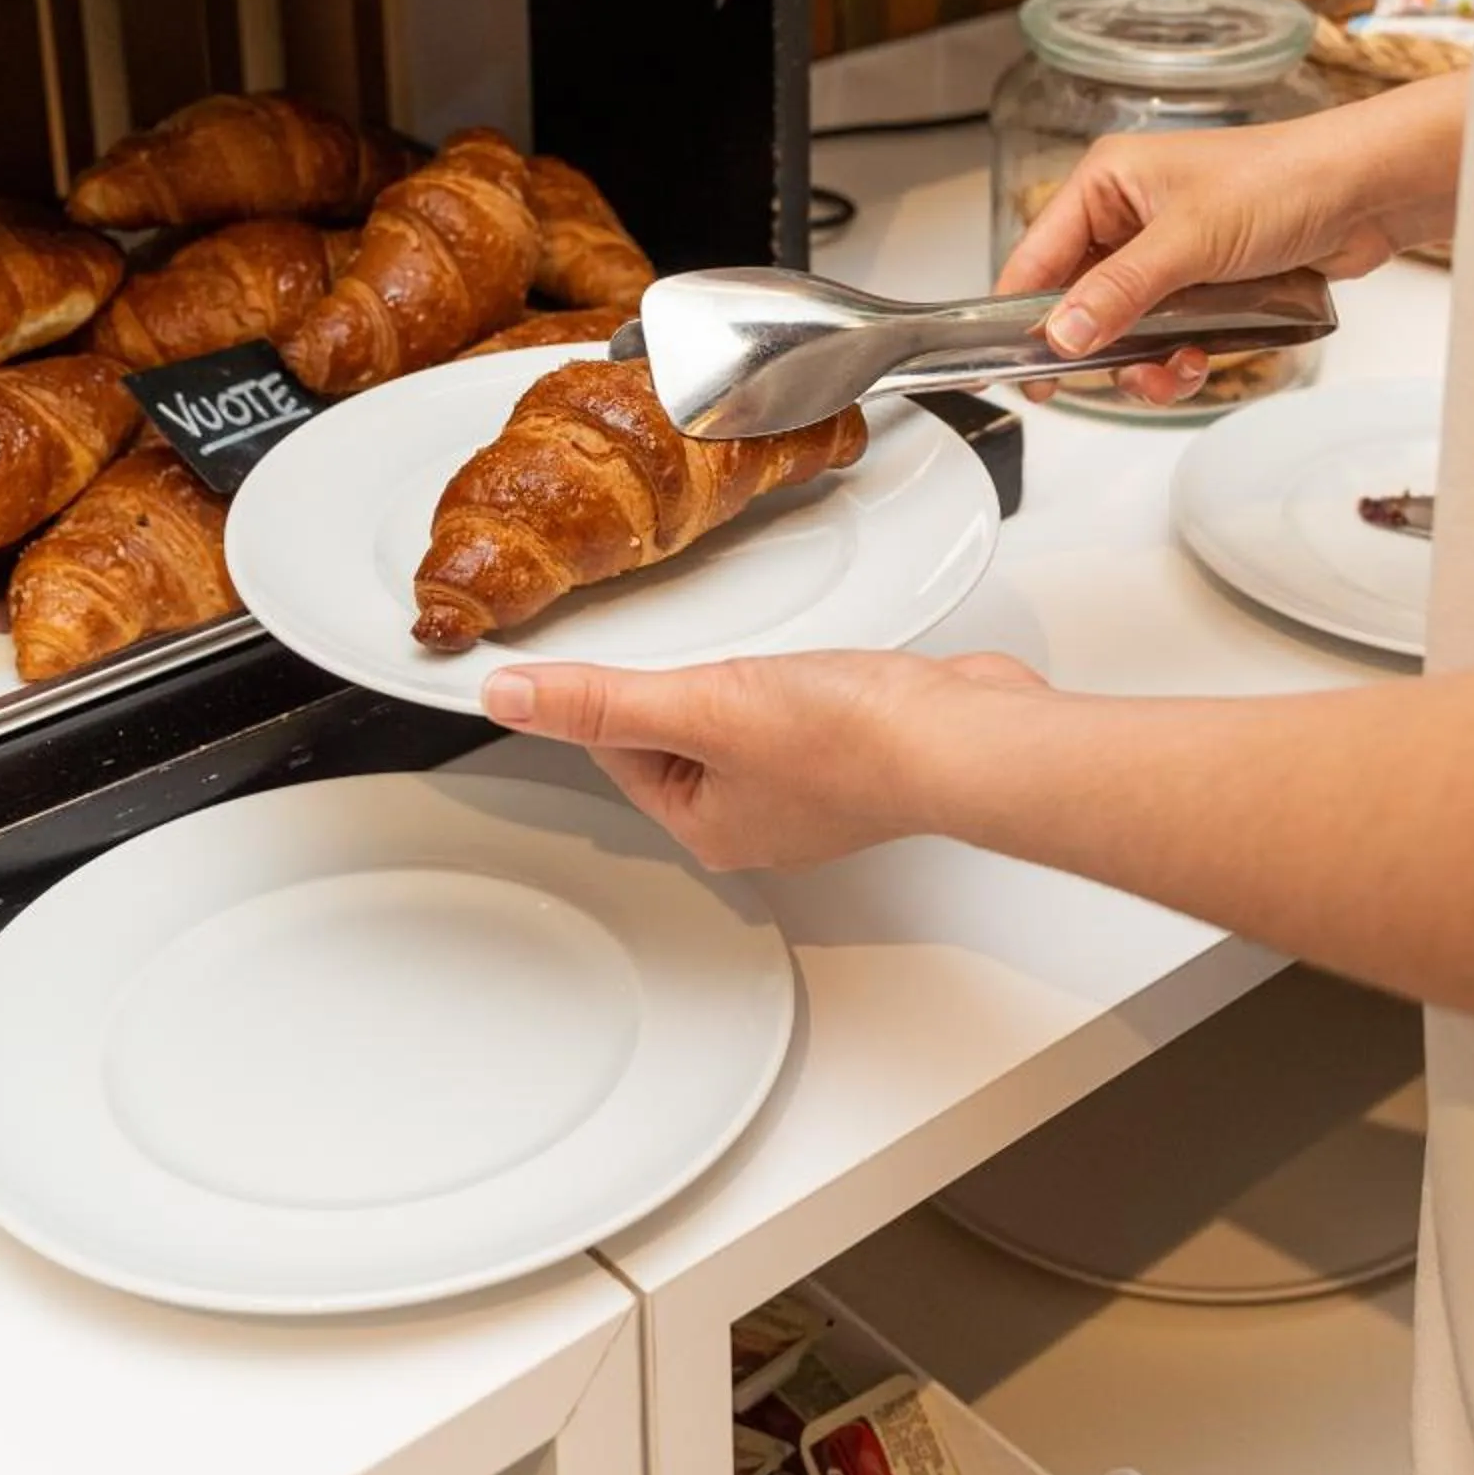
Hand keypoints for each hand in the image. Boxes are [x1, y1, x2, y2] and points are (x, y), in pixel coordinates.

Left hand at [483, 647, 1049, 869]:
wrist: (966, 738)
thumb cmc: (855, 743)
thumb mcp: (702, 704)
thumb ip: (600, 700)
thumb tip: (507, 698)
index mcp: (707, 826)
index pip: (619, 748)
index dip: (616, 688)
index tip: (625, 648)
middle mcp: (755, 816)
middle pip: (678, 732)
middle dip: (687, 677)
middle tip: (705, 648)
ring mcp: (810, 786)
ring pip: (739, 716)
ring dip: (744, 672)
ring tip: (763, 653)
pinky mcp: (857, 750)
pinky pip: (799, 707)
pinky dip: (800, 675)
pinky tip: (817, 659)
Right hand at [997, 77, 1467, 402]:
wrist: (1367, 192)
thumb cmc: (1283, 180)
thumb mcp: (1189, 240)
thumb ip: (1119, 292)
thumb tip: (1060, 335)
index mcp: (1108, 183)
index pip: (1036, 256)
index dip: (1018, 314)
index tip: (1005, 368)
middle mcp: (1130, 216)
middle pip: (1077, 302)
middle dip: (1095, 349)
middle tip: (1094, 385)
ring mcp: (1169, 254)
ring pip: (1123, 330)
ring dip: (1141, 362)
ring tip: (1174, 369)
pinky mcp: (1205, 285)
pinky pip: (1167, 337)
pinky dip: (1176, 359)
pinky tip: (1201, 361)